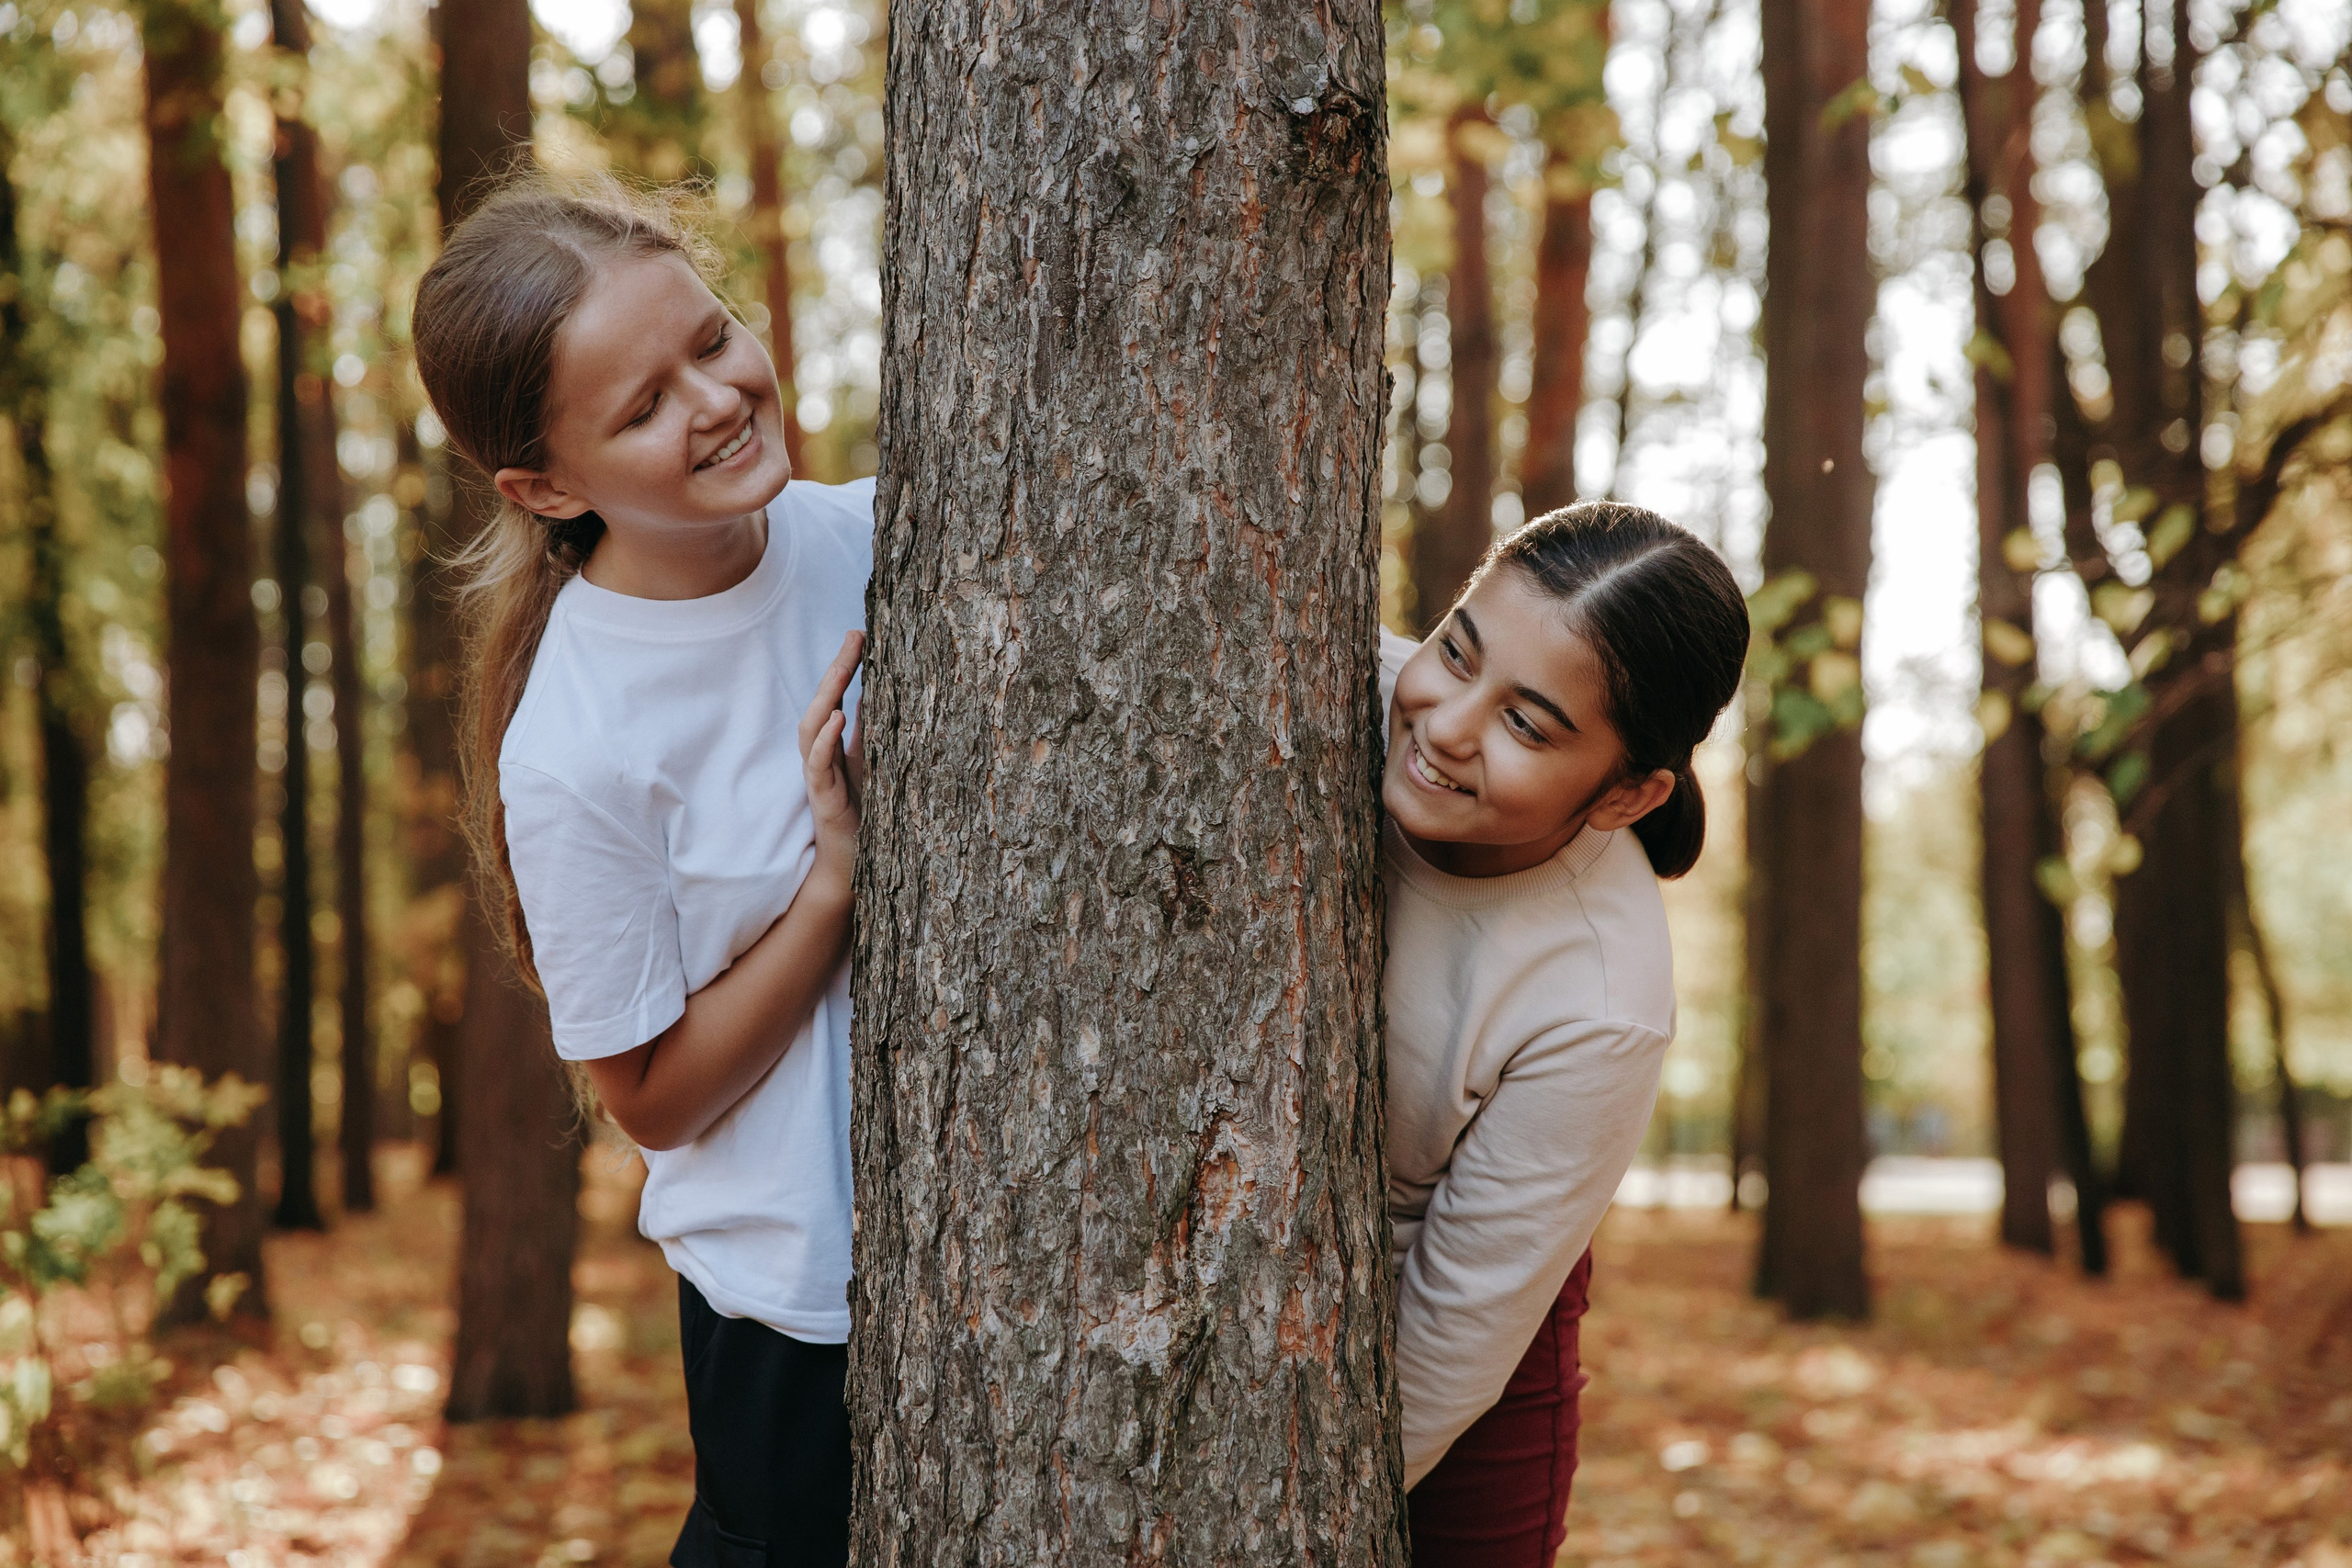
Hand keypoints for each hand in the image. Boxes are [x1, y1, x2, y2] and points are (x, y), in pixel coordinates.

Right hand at [801, 630, 863, 891]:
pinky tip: (837, 717)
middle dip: (837, 668)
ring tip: (842, 668)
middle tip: (855, 636)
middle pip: (821, 703)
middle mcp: (822, 755)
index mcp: (834, 745)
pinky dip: (825, 739)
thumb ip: (869, 732)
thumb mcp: (871, 764)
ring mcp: (819, 776)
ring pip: (811, 729)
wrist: (853, 862)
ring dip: (826, 696)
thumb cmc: (863, 813)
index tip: (862, 633)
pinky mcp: (823, 798)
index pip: (835, 696)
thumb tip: (877, 695)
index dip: (845, 665)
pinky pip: (817, 764)